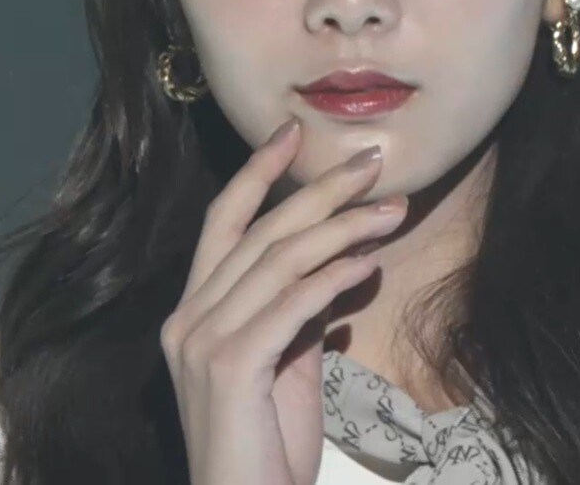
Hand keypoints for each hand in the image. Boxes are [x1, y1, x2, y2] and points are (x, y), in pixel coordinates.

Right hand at [161, 116, 407, 484]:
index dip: (257, 174)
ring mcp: (203, 342)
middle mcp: (188, 319)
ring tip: (391, 210)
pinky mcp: (231, 367)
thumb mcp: (285, 365)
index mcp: (193, 313)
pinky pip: (290, 305)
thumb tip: (339, 267)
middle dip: (318, 189)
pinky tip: (368, 264)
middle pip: (258, 231)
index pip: (223, 223)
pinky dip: (332, 278)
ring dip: (342, 229)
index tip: (294, 134)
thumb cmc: (267, 444)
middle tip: (372, 161)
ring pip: (278, 260)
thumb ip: (298, 314)